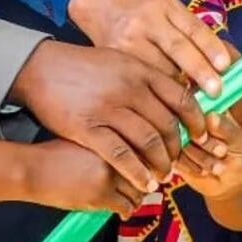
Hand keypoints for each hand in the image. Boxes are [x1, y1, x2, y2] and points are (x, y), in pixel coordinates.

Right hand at [9, 40, 206, 193]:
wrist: (41, 68)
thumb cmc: (82, 65)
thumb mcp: (120, 60)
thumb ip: (146, 76)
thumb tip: (175, 93)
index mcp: (140, 70)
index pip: (181, 98)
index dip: (196, 120)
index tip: (201, 135)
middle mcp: (129, 88)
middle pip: (167, 124)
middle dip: (177, 148)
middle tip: (178, 160)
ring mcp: (109, 109)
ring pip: (148, 142)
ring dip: (160, 163)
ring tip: (162, 175)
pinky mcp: (89, 128)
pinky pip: (120, 155)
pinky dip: (136, 172)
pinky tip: (143, 182)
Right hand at [24, 139, 146, 218]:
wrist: (34, 169)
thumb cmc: (55, 153)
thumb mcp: (86, 138)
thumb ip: (110, 142)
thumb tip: (134, 153)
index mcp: (111, 135)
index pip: (144, 150)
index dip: (149, 160)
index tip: (150, 167)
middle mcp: (113, 153)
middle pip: (146, 170)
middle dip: (145, 180)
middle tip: (144, 184)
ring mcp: (108, 175)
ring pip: (138, 191)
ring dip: (136, 196)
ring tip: (131, 197)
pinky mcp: (101, 195)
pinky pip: (125, 206)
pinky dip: (126, 209)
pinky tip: (122, 208)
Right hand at [69, 0, 231, 95]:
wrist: (99, 3)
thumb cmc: (143, 8)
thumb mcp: (168, 7)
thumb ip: (192, 30)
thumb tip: (225, 61)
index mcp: (164, 5)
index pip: (193, 27)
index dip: (211, 47)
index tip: (226, 66)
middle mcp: (146, 20)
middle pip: (177, 48)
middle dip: (200, 71)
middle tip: (216, 91)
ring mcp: (127, 39)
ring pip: (158, 68)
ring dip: (178, 87)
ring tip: (194, 102)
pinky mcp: (113, 56)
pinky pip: (139, 79)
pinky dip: (156, 92)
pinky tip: (166, 102)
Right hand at [176, 112, 241, 200]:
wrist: (226, 182)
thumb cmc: (235, 156)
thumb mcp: (237, 141)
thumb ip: (226, 128)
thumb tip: (211, 116)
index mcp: (208, 107)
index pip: (198, 105)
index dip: (207, 124)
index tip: (220, 139)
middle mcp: (189, 118)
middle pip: (186, 123)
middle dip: (207, 144)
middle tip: (222, 153)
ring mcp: (177, 134)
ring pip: (180, 142)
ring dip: (201, 158)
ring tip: (215, 165)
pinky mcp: (171, 151)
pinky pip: (174, 157)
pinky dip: (191, 166)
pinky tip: (202, 170)